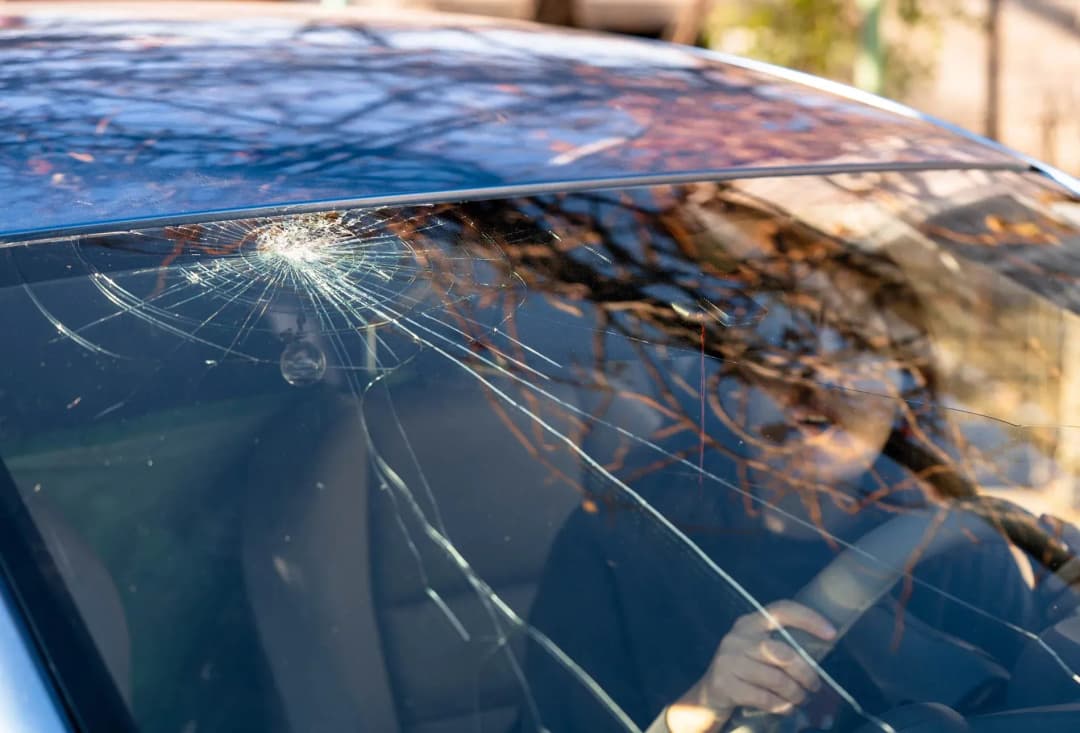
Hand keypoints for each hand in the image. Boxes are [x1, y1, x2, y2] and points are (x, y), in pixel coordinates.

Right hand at [663, 600, 836, 732]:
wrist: (707, 695)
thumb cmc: (744, 673)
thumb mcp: (757, 652)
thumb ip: (780, 646)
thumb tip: (823, 647)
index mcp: (748, 623)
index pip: (781, 611)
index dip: (808, 619)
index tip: (832, 633)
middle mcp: (737, 637)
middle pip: (784, 652)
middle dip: (806, 673)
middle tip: (815, 686)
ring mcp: (728, 660)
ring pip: (777, 679)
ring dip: (796, 694)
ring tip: (801, 699)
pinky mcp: (724, 684)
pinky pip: (765, 698)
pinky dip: (782, 706)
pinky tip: (786, 708)